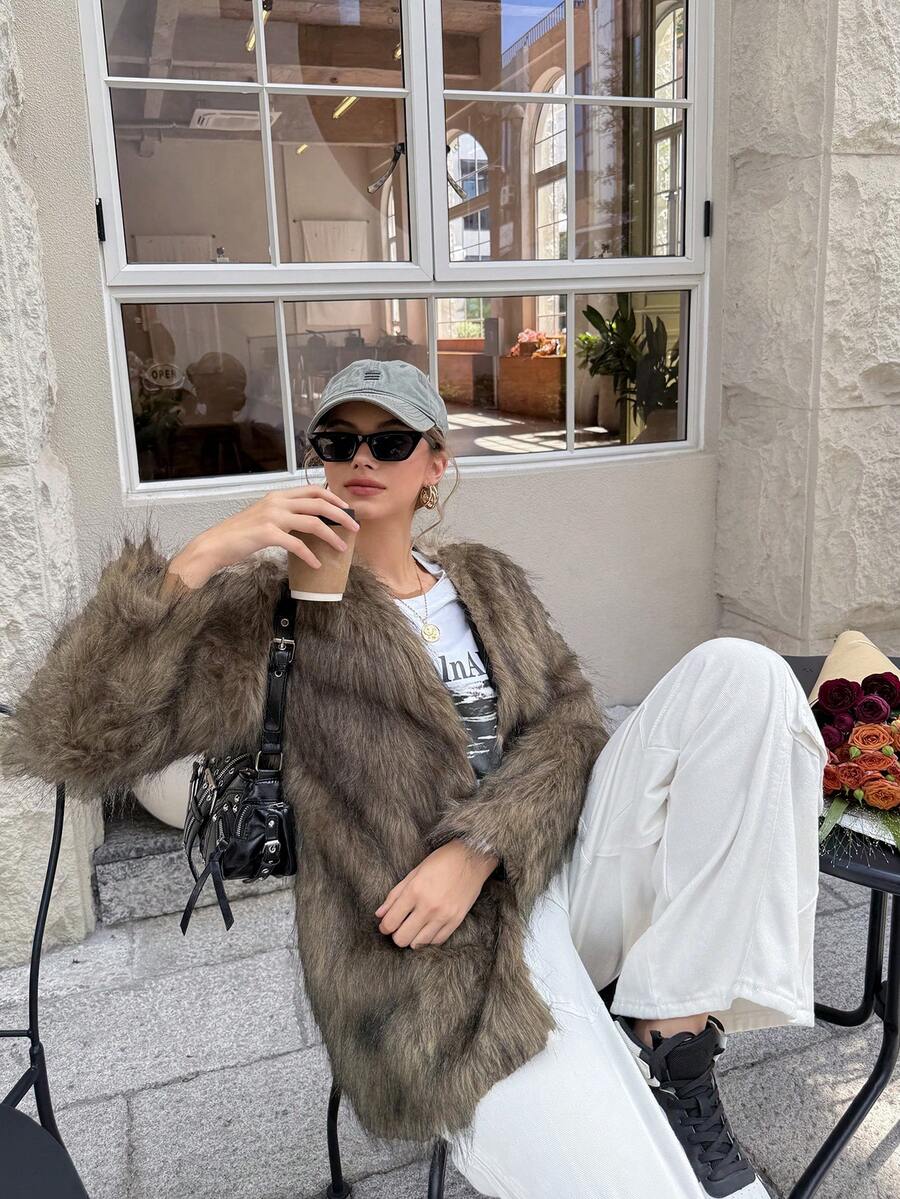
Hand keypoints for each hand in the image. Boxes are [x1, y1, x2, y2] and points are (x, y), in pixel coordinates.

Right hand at [163, 484, 360, 591]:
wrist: (215, 544)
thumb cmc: (240, 535)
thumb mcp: (264, 517)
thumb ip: (284, 514)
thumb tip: (308, 523)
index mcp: (278, 495)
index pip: (313, 490)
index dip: (334, 498)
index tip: (347, 510)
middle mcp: (277, 502)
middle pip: (319, 503)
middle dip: (341, 515)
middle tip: (355, 528)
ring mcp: (272, 516)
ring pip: (313, 523)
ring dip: (331, 536)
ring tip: (342, 548)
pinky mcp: (267, 534)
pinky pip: (297, 544)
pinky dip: (310, 555)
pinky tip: (316, 564)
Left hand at [374, 840, 499, 948]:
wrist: (472, 858)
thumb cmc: (441, 861)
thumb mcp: (414, 873)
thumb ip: (395, 895)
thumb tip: (379, 914)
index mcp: (415, 891)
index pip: (390, 922)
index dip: (384, 927)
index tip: (386, 925)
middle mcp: (429, 906)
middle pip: (402, 939)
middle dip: (396, 935)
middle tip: (399, 926)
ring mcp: (444, 916)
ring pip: (418, 944)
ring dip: (412, 938)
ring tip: (413, 927)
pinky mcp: (456, 921)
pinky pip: (436, 942)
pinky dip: (428, 939)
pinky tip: (426, 929)